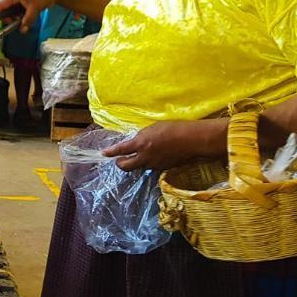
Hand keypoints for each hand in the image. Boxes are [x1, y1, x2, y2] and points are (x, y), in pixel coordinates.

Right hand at [0, 0, 59, 31]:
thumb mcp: (35, 9)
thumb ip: (27, 20)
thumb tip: (22, 30)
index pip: (1, 4)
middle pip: (4, 7)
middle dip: (7, 17)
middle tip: (13, 23)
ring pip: (10, 9)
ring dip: (13, 16)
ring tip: (20, 20)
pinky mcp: (22, 0)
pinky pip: (16, 8)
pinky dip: (18, 14)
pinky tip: (23, 17)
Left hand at [102, 120, 225, 170]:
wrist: (192, 140)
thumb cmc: (173, 128)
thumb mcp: (153, 128)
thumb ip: (143, 136)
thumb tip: (137, 141)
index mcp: (140, 144)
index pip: (120, 150)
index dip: (111, 152)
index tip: (104, 153)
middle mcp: (145, 157)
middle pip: (126, 166)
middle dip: (120, 163)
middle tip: (118, 160)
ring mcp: (154, 165)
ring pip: (139, 167)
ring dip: (135, 163)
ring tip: (138, 156)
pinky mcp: (163, 168)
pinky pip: (151, 167)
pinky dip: (148, 163)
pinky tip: (154, 156)